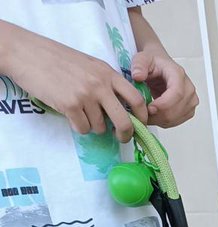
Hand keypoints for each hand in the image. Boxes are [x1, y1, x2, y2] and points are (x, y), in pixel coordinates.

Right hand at [0, 22, 147, 140]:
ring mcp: (85, 96)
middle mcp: (100, 84)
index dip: (142, 117)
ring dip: (93, 126)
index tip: (141, 125)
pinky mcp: (70, 105)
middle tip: (121, 137)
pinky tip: (70, 113)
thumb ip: (106, 83)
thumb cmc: (58, 60)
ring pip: (100, 127)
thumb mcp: (89, 65)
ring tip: (80, 111)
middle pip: (125, 121)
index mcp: (108, 73)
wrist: (29, 53)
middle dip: (125, 134)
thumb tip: (123, 109)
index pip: (136, 98)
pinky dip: (78, 126)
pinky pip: (83, 129)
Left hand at [131, 48, 198, 127]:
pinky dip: (163, 122)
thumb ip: (138, 65)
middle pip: (176, 110)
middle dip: (158, 115)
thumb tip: (137, 76)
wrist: (161, 67)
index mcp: (178, 74)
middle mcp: (189, 89)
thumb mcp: (142, 58)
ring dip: (159, 120)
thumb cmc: (153, 63)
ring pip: (175, 119)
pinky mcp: (189, 110)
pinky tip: (155, 114)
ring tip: (147, 112)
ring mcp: (191, 101)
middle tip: (143, 112)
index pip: (177, 94)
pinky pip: (176, 122)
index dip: (163, 105)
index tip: (149, 108)